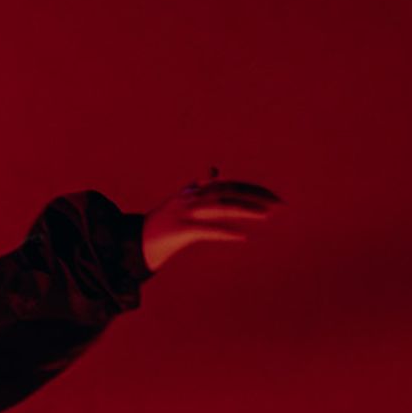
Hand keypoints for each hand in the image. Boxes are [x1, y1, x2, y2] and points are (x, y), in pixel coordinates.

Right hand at [142, 172, 280, 272]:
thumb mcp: (179, 200)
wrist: (132, 242)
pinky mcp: (179, 231)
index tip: (273, 197)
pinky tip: (242, 236)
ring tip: (266, 214)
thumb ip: (198, 186)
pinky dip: (225, 232)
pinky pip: (206, 230)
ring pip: (221, 206)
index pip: (229, 184)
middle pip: (229, 191)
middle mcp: (190, 198)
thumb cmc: (160, 223)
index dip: (252, 189)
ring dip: (245, 209)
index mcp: (193, 191)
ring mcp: (184, 213)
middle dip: (256, 196)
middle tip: (279, 205)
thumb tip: (215, 170)